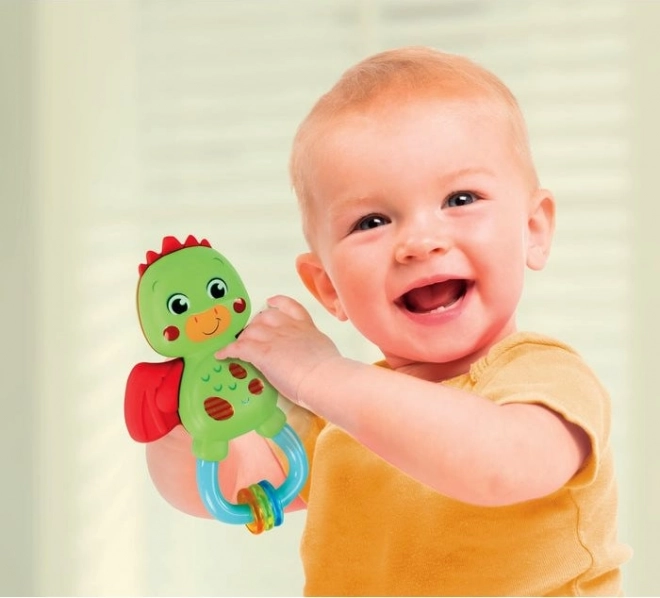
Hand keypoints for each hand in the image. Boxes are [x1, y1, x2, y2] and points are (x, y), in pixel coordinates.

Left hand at [215, 295, 341, 405]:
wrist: (325, 378)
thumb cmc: (331, 372)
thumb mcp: (325, 351)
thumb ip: (313, 348)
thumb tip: (312, 357)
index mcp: (306, 327)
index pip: (290, 306)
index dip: (277, 303)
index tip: (270, 302)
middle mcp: (289, 327)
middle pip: (264, 317)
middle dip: (255, 326)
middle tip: (251, 339)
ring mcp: (274, 338)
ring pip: (250, 331)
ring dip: (243, 339)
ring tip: (238, 348)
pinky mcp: (261, 352)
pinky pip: (238, 347)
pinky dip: (228, 350)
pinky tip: (222, 355)